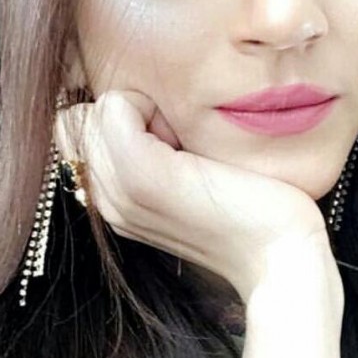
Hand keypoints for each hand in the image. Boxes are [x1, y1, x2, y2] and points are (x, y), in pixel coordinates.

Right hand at [54, 90, 336, 303]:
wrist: (278, 255)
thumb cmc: (252, 210)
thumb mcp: (194, 175)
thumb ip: (156, 148)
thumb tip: (142, 102)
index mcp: (115, 204)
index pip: (80, 131)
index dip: (125, 121)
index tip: (177, 147)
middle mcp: (106, 201)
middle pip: (84, 118)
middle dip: (132, 112)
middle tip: (183, 144)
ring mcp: (118, 191)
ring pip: (98, 109)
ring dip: (144, 108)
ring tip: (187, 146)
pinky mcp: (140, 175)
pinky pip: (113, 105)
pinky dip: (150, 103)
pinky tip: (189, 142)